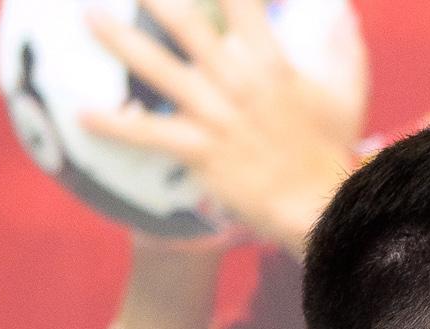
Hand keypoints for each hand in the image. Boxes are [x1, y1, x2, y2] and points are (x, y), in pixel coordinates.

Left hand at [76, 0, 365, 254]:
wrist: (319, 207)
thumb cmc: (332, 151)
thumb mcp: (347, 95)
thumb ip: (343, 48)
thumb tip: (343, 11)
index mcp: (269, 60)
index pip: (240, 2)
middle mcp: (236, 80)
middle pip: (185, 21)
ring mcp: (215, 114)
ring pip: (157, 68)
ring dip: (119, 40)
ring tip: (88, 17)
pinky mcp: (200, 149)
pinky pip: (149, 134)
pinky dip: (115, 125)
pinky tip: (82, 114)